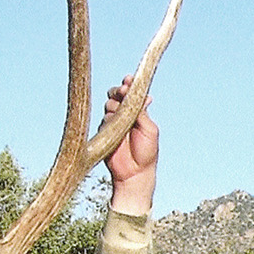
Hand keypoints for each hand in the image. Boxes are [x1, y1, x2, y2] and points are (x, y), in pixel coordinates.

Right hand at [104, 76, 157, 215]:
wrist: (135, 173)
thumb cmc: (147, 152)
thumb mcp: (150, 130)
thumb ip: (143, 113)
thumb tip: (144, 96)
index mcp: (138, 112)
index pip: (132, 93)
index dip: (129, 84)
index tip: (129, 80)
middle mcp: (125, 114)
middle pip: (116, 95)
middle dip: (119, 91)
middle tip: (123, 92)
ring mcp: (113, 122)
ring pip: (109, 105)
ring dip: (115, 107)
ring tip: (122, 118)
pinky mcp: (103, 131)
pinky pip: (104, 120)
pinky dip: (109, 121)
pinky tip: (115, 128)